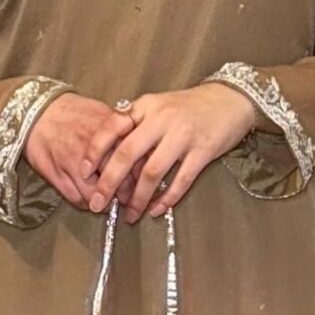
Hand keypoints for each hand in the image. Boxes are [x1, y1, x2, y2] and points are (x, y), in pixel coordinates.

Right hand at [23, 91, 136, 208]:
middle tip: (128, 198)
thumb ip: (123, 133)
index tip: (143, 184)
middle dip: (126, 195)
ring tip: (107, 200)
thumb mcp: (103, 114)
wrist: (38, 113)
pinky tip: (89, 198)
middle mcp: (93, 148)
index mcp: (110, 131)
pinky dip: (86, 203)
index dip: (141, 178)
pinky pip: (77, 199)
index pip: (135, 162)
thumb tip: (144, 152)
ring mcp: (74, 163)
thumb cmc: (74, 114)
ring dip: (105, 203)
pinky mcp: (57, 175)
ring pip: (97, 195)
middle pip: (119, 183)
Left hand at [79, 83, 260, 222]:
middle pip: (127, 154)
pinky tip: (157, 210)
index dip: (95, 150)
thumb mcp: (159, 106)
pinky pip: (181, 180)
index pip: (112, 127)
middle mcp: (162, 119)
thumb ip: (137, 125)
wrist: (231, 100)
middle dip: (109, 182)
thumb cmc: (191, 107)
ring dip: (138, 198)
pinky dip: (167, 199)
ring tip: (130, 215)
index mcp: (146, 106)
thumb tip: (110, 157)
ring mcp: (183, 135)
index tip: (83, 172)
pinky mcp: (203, 151)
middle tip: (98, 204)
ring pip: (152, 172)